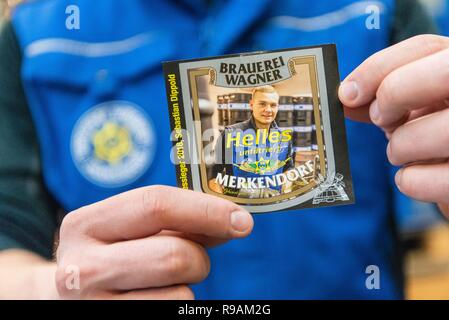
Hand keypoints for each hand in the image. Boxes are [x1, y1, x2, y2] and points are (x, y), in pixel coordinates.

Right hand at [55, 185, 252, 298]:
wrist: (70, 296)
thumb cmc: (115, 255)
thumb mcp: (131, 230)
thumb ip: (178, 221)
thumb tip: (234, 221)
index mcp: (85, 224)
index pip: (156, 205)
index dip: (207, 210)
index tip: (242, 220)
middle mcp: (80, 269)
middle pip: (174, 256)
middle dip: (199, 258)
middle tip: (195, 261)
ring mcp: (92, 308)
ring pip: (180, 296)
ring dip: (188, 287)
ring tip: (164, 283)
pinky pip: (174, 315)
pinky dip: (177, 305)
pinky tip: (156, 299)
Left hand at [338, 35, 448, 216]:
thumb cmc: (437, 129)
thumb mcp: (416, 105)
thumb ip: (383, 98)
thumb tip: (346, 97)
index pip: (425, 46)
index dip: (378, 68)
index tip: (347, 94)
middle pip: (444, 73)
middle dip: (395, 94)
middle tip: (380, 118)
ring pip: (443, 130)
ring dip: (402, 146)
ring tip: (400, 151)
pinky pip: (442, 180)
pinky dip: (412, 180)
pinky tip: (411, 177)